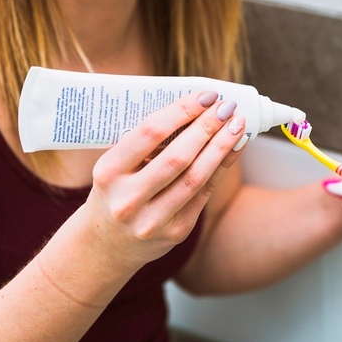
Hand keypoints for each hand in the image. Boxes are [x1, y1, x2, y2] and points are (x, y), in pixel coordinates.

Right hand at [86, 91, 246, 269]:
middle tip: (226, 107)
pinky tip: (234, 148)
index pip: (150, 133)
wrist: (105, 246)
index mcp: (109, 173)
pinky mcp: (175, 232)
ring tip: (237, 125)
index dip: (182, 111)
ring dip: (221, 147)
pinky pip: (204, 194)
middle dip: (207, 127)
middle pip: (178, 156)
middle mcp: (128, 199)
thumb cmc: (114, 192)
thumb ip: (146, 143)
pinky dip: (222, 167)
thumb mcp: (115, 166)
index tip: (205, 96)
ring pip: (196, 177)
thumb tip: (194, 108)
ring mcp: (152, 220)